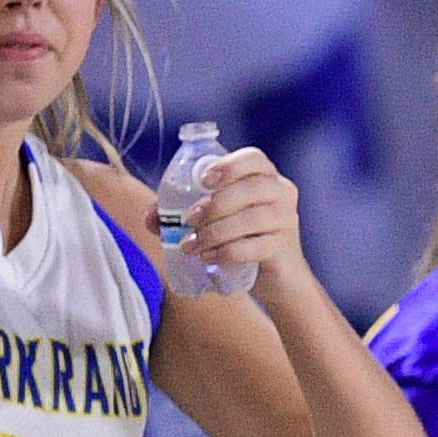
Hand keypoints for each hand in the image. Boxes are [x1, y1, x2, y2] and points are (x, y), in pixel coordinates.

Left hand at [178, 146, 313, 296]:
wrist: (277, 278)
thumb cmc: (243, 239)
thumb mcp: (216, 221)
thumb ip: (181, 215)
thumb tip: (151, 216)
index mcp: (264, 177)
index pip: (254, 158)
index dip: (229, 166)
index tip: (204, 181)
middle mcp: (281, 193)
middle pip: (252, 187)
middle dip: (215, 204)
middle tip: (189, 219)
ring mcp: (286, 221)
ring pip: (252, 218)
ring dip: (215, 232)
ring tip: (191, 246)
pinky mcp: (283, 249)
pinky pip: (255, 247)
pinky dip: (227, 252)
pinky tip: (209, 257)